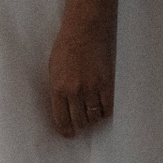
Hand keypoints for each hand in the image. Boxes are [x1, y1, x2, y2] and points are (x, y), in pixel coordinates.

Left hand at [46, 13, 114, 137]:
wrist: (85, 28)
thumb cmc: (66, 45)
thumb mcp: (53, 69)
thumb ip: (57, 89)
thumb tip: (61, 108)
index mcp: (58, 88)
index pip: (62, 120)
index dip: (66, 131)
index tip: (69, 134)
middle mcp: (74, 92)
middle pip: (80, 121)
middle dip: (81, 125)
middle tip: (82, 124)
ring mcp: (92, 88)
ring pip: (94, 117)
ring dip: (93, 118)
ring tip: (92, 113)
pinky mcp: (107, 83)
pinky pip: (108, 108)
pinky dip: (106, 111)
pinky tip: (103, 107)